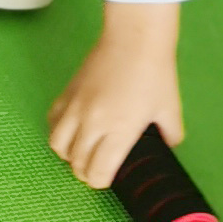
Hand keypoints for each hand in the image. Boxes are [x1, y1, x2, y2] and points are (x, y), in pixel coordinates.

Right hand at [47, 7, 183, 191]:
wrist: (134, 39)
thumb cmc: (155, 74)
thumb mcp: (170, 109)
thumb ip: (170, 134)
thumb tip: (167, 146)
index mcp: (119, 132)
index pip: (98, 172)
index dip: (101, 182)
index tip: (108, 179)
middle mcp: (92, 124)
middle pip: (76, 164)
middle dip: (85, 173)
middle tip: (96, 169)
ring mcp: (75, 108)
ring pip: (58, 146)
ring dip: (68, 155)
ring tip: (81, 151)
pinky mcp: (66, 93)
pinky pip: (52, 121)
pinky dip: (58, 132)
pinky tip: (71, 130)